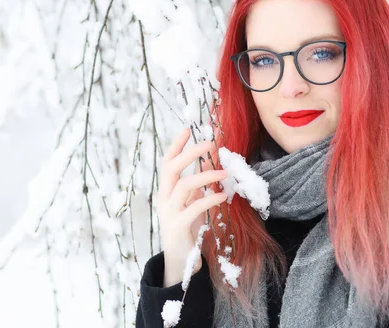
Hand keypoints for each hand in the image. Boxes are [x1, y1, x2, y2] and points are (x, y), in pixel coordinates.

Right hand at [157, 127, 227, 287]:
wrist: (179, 260)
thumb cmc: (187, 228)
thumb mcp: (191, 203)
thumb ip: (196, 187)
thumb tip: (208, 167)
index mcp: (166, 190)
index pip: (167, 162)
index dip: (176, 145)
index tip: (187, 129)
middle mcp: (163, 198)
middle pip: (171, 168)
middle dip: (190, 153)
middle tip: (209, 143)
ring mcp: (169, 212)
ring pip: (184, 185)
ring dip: (206, 176)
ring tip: (225, 173)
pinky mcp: (178, 226)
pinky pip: (194, 207)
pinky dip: (209, 198)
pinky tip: (222, 196)